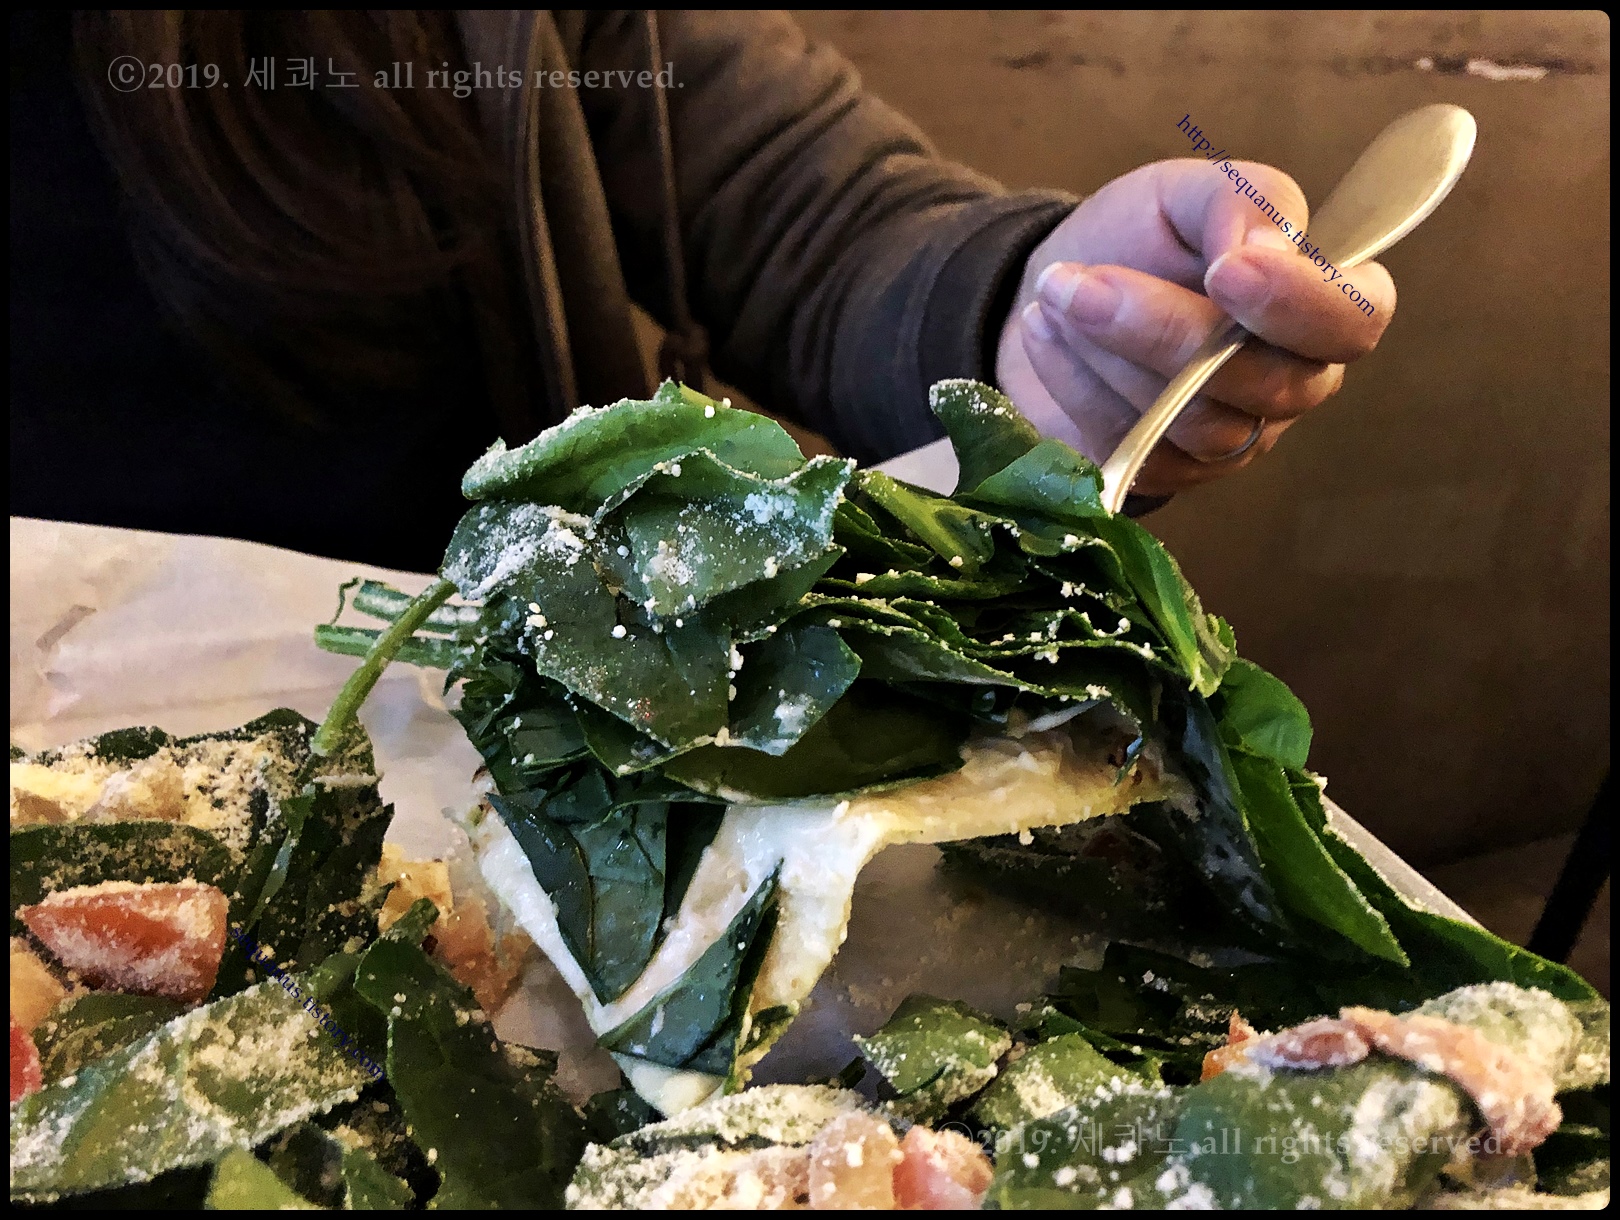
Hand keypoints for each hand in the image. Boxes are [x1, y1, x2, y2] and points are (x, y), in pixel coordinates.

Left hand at [995, 160, 1394, 495]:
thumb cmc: (1142, 238)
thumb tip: (1264, 250)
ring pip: (1192, 423)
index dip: (1298, 303)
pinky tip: (1044, 332)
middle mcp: (1294, 382)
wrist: (1058, 289)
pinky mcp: (1167, 476)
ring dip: (1108, 354)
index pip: (1354, 320)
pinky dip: (1076, 387)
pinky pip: (1133, 450)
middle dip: (1162, 330)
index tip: (1224, 269)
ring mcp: (1234, 441)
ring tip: (1055, 293)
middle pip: (1263, 383)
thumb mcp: (1188, 192)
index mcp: (1323, 303)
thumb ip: (1243, 201)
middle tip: (1079, 282)